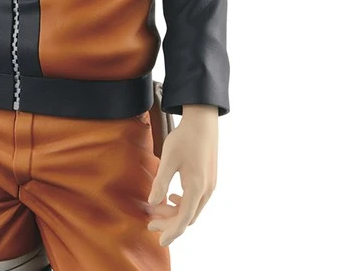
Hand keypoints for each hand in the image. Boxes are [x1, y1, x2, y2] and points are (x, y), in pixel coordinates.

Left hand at [146, 104, 217, 245]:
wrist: (203, 121)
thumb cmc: (184, 138)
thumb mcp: (168, 159)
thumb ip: (160, 182)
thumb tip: (152, 203)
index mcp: (196, 188)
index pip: (183, 220)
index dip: (171, 232)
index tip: (160, 241)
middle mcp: (206, 190)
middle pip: (188, 217)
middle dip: (170, 223)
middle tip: (151, 224)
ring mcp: (210, 185)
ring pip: (193, 209)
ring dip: (176, 213)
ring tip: (158, 209)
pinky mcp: (210, 178)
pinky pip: (197, 200)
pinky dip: (184, 203)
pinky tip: (172, 195)